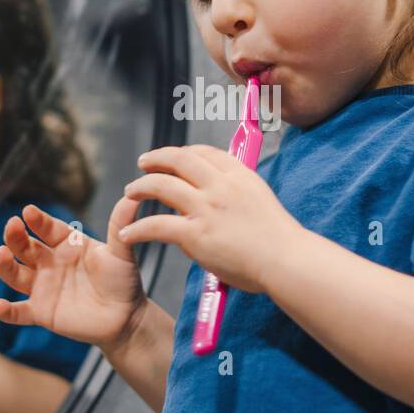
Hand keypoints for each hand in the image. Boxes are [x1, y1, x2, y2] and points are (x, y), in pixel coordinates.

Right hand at [0, 197, 148, 353]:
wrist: (126, 316)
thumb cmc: (123, 279)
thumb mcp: (120, 251)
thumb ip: (120, 225)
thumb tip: (132, 197)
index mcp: (66, 244)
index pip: (47, 228)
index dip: (37, 220)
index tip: (28, 211)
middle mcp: (49, 262)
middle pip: (25, 247)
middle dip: (15, 236)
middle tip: (12, 226)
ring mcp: (43, 287)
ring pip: (15, 275)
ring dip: (5, 265)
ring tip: (0, 254)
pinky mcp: (41, 312)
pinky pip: (19, 312)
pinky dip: (7, 311)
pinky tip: (0, 306)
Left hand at [119, 144, 302, 293]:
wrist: (286, 260)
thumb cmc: (280, 240)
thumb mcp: (263, 200)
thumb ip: (240, 193)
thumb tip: (225, 196)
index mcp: (239, 176)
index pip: (206, 153)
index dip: (184, 153)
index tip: (173, 157)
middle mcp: (220, 186)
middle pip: (179, 160)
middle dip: (157, 158)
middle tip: (143, 163)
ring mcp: (206, 208)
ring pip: (161, 185)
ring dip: (141, 186)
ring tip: (130, 192)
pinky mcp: (195, 234)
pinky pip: (156, 225)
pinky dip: (137, 228)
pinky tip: (127, 233)